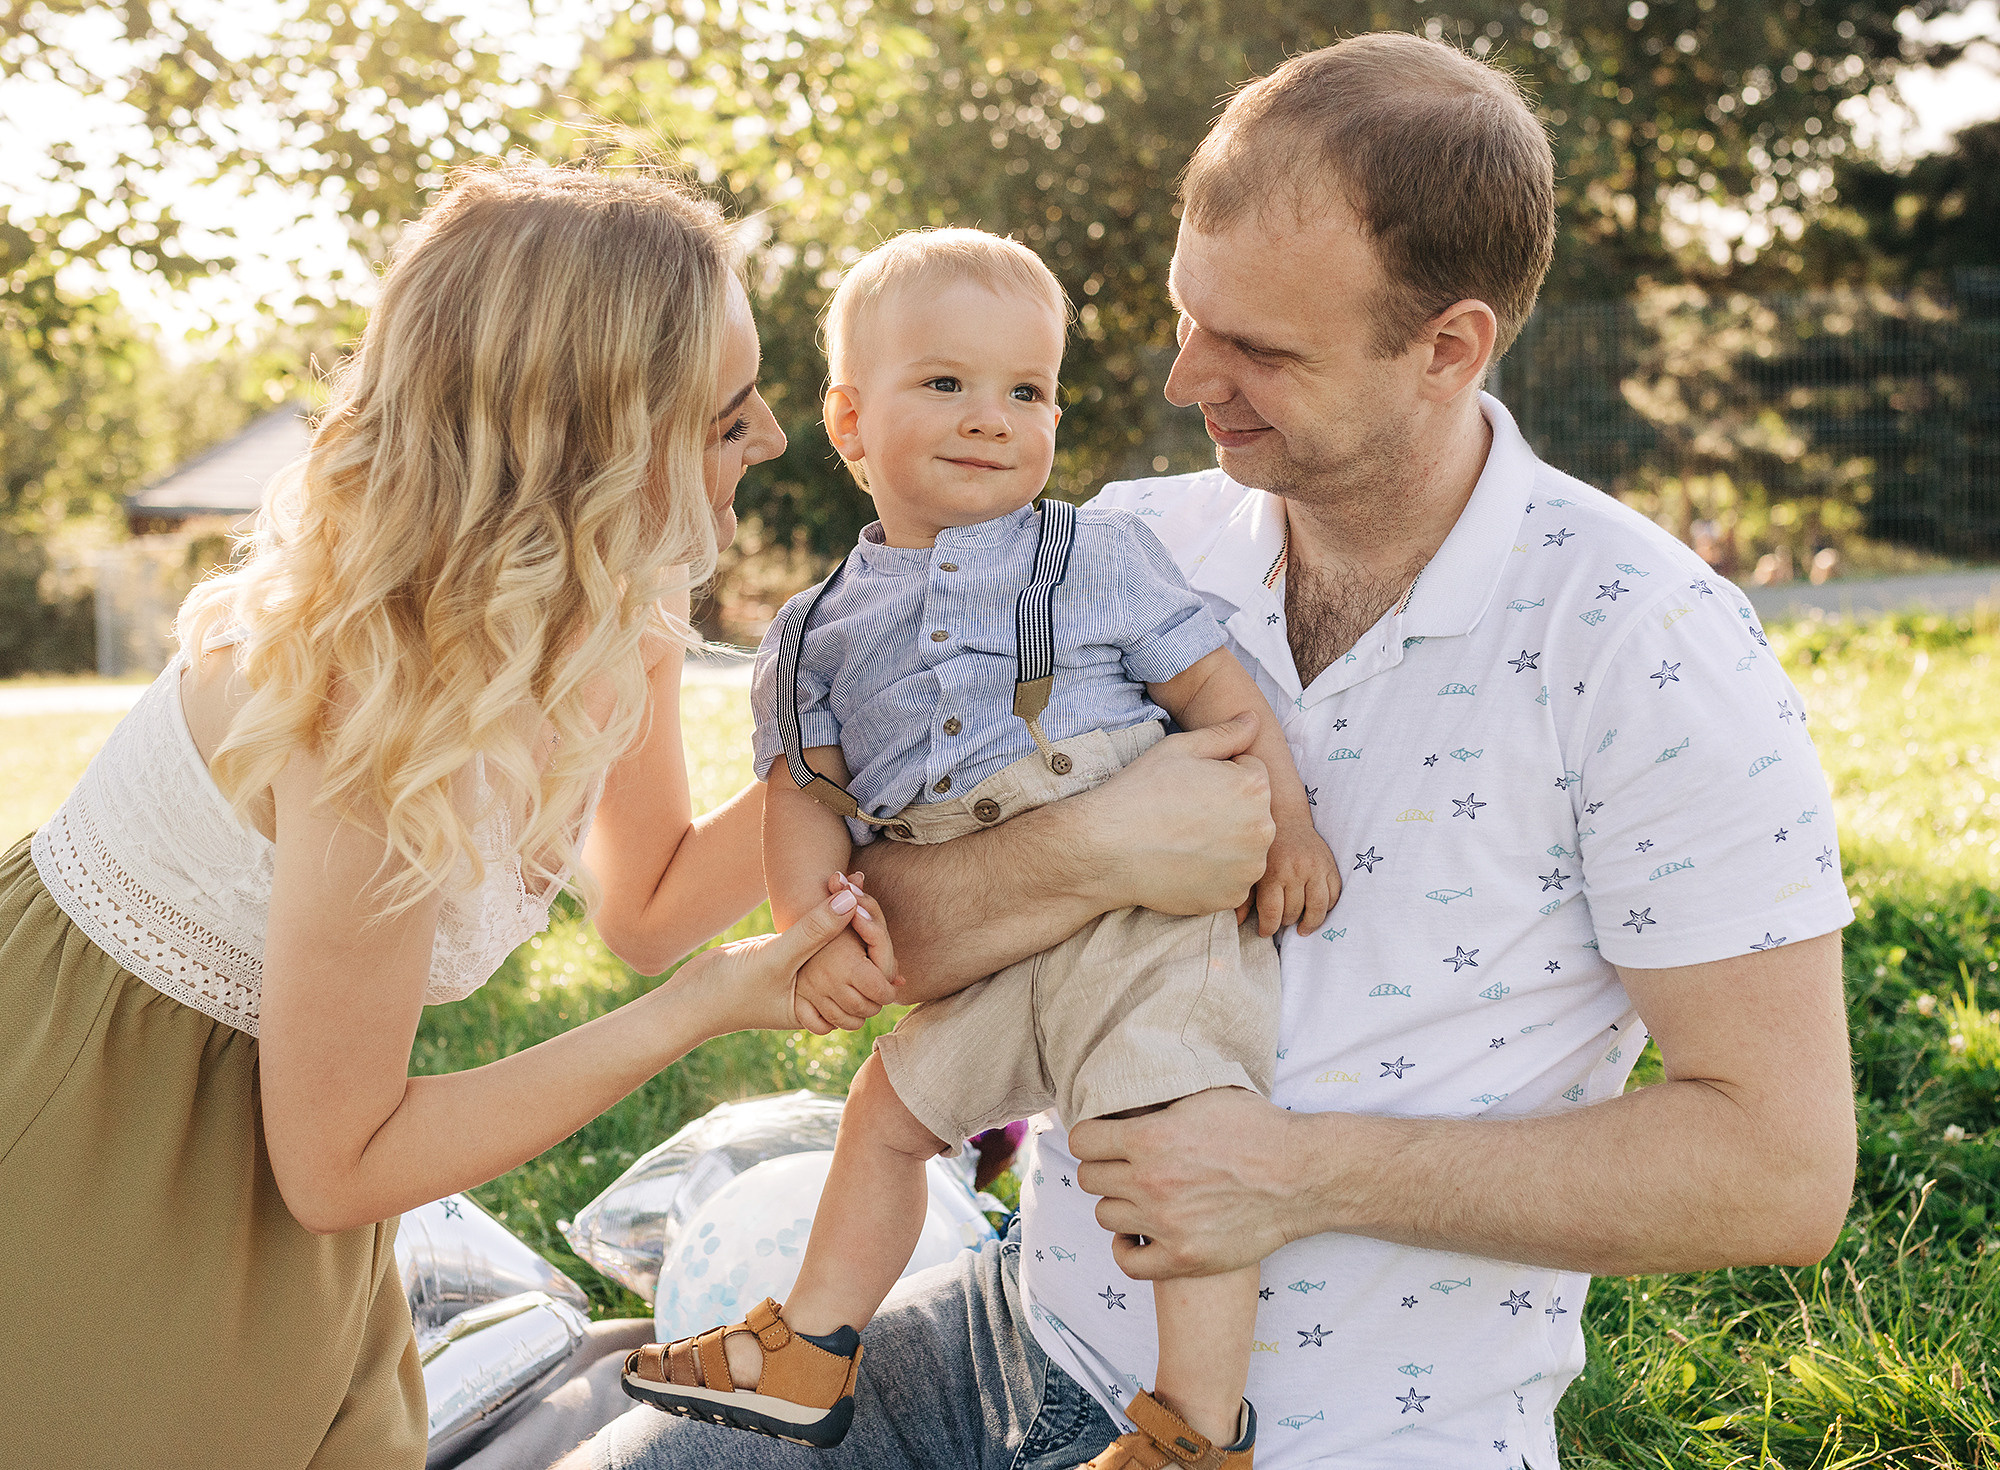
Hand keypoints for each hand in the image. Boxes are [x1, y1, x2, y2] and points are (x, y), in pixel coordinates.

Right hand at [661, 882, 886, 1035]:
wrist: (689, 998)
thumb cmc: (729, 990)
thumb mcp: (774, 958)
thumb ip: (812, 930)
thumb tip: (851, 900)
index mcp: (829, 1005)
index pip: (876, 981)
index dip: (878, 944)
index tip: (863, 906)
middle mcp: (822, 993)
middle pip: (867, 960)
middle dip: (867, 921)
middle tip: (857, 881)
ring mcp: (807, 976)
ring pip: (845, 944)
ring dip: (849, 913)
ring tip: (847, 881)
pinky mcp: (791, 958)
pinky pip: (822, 934)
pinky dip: (830, 913)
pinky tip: (831, 888)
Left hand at [1069, 1088, 1308, 1278]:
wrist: (1302, 1176)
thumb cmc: (1258, 1128)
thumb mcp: (1205, 1096)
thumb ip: (1159, 1100)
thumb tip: (1127, 1095)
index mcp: (1149, 1137)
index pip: (1083, 1140)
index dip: (1092, 1137)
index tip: (1104, 1140)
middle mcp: (1150, 1182)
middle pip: (1089, 1179)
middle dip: (1104, 1169)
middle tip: (1126, 1168)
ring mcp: (1164, 1224)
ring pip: (1105, 1217)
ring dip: (1119, 1205)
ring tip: (1141, 1199)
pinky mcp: (1183, 1258)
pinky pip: (1127, 1262)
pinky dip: (1127, 1250)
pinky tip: (1140, 1237)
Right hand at [1078, 712, 1274, 915]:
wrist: (1108, 849)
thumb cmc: (1141, 792)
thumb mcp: (1181, 748)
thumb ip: (1226, 733)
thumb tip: (1254, 720)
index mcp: (1254, 787)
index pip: (1252, 773)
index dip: (1221, 775)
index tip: (1191, 786)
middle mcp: (1263, 829)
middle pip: (1254, 812)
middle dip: (1230, 809)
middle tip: (1186, 813)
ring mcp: (1249, 868)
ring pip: (1246, 847)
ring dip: (1226, 843)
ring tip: (1185, 839)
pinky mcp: (1232, 896)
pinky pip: (1232, 878)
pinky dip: (1215, 873)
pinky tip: (1185, 863)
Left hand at [1244, 819, 1340, 937]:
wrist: (1287, 820)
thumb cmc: (1266, 848)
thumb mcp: (1252, 870)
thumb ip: (1245, 897)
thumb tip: (1239, 923)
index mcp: (1273, 873)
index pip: (1272, 913)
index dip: (1267, 928)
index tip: (1264, 932)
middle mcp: (1296, 872)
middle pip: (1294, 912)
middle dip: (1286, 922)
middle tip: (1281, 923)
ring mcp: (1316, 869)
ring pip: (1318, 908)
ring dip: (1310, 923)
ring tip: (1303, 928)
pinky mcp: (1330, 866)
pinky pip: (1334, 895)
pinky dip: (1327, 907)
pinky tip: (1317, 910)